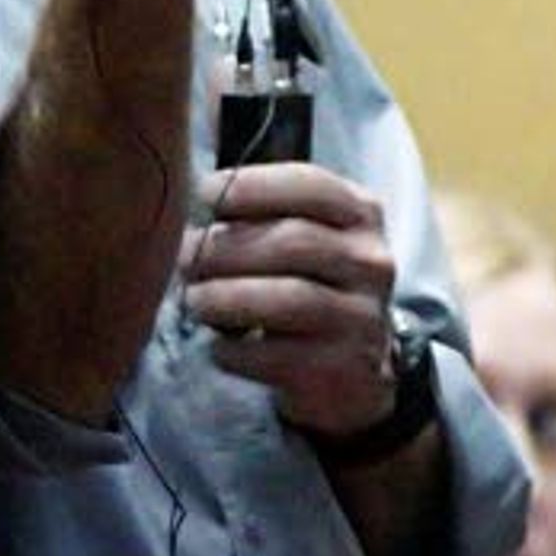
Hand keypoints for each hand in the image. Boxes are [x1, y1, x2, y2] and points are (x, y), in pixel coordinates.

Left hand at [182, 161, 399, 438]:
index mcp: (360, 214)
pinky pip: (277, 355)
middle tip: (184, 260)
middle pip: (292, 241)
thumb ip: (262, 213)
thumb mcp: (304, 237)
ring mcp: (363, 317)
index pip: (310, 185)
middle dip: (225, 248)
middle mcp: (370, 262)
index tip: (203, 197)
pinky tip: (220, 345)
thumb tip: (190, 204)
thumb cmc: (307, 284)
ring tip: (195, 300)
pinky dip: (235, 349)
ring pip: (288, 298)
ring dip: (225, 297)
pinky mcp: (343, 368)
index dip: (250, 187)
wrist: (351, 370)